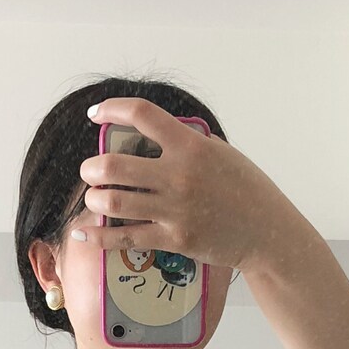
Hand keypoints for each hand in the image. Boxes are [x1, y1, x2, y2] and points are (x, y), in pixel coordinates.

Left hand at [73, 96, 288, 274]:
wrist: (265, 232)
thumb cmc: (246, 189)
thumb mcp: (220, 153)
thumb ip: (186, 143)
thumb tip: (155, 136)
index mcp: (190, 145)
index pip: (142, 115)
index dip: (112, 109)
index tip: (96, 115)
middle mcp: (179, 175)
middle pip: (115, 166)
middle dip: (92, 169)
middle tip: (90, 172)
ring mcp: (175, 210)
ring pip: (114, 203)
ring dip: (94, 199)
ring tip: (93, 198)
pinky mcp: (174, 240)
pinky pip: (126, 238)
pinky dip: (100, 238)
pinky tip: (83, 234)